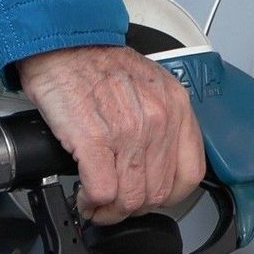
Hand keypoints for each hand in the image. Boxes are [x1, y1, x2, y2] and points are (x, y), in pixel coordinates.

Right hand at [14, 45, 203, 224]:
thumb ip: (163, 120)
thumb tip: (160, 162)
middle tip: (117, 203)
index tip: (151, 196)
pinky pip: (103, 191)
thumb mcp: (150, 85)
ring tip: (97, 202)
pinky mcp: (94, 140)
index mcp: (176, 107)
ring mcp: (128, 131)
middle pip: (158, 192)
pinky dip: (91, 202)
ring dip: (110, 209)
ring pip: (130, 198)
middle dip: (134, 206)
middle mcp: (158, 120)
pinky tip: (84, 195)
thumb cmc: (98, 64)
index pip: (190, 174)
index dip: (169, 195)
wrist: (62, 44)